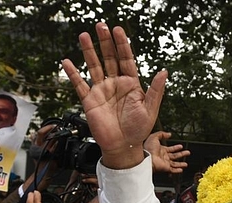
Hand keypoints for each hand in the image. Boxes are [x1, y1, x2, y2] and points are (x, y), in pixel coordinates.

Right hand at [62, 22, 167, 169]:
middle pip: (109, 58)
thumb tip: (164, 72)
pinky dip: (73, 73)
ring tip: (85, 35)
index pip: (126, 59)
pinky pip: (79, 84)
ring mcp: (102, 91)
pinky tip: (66, 62)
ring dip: (89, 51)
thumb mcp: (151, 109)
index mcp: (131, 84)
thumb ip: (156, 90)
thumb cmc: (138, 130)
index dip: (122, 45)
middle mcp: (115, 84)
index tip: (118, 30)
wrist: (123, 147)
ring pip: (94, 66)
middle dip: (105, 42)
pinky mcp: (90, 101)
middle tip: (101, 25)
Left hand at [145, 131, 189, 173]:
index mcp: (161, 150)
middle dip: (181, 154)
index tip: (181, 146)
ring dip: (180, 164)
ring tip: (186, 164)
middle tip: (187, 153)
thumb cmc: (148, 148)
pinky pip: (172, 170)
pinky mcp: (165, 168)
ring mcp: (164, 163)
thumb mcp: (154, 137)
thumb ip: (161, 134)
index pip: (170, 149)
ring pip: (174, 163)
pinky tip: (181, 170)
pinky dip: (177, 170)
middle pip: (174, 156)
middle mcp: (163, 156)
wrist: (146, 157)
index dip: (176, 147)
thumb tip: (169, 134)